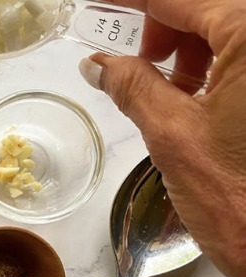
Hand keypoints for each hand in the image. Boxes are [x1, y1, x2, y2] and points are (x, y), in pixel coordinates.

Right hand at [78, 0, 245, 276]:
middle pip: (209, 9)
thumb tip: (99, 63)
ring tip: (166, 89)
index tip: (104, 6)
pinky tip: (195, 96)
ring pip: (230, 32)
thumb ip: (132, 85)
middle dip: (165, 28)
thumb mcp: (172, 134)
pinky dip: (217, 67)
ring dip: (192, 48)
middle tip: (131, 63)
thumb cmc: (243, 203)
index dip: (133, 2)